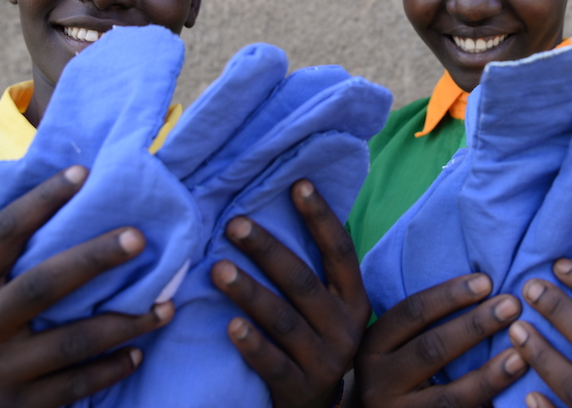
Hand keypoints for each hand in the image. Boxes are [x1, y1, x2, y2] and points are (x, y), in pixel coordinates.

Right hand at [0, 165, 173, 407]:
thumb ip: (8, 265)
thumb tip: (73, 207)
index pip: (3, 233)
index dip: (42, 199)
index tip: (84, 172)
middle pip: (43, 283)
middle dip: (95, 258)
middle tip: (139, 238)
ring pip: (74, 339)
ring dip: (127, 321)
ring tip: (166, 306)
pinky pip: (79, 384)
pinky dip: (114, 366)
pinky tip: (139, 351)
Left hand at [211, 180, 370, 407]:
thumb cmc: (314, 340)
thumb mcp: (327, 307)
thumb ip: (314, 269)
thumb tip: (288, 202)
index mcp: (354, 299)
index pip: (340, 251)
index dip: (321, 217)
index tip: (297, 184)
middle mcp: (345, 327)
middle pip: (303, 281)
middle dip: (268, 249)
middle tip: (234, 224)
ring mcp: (324, 361)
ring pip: (284, 319)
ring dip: (250, 292)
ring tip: (217, 269)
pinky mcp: (299, 389)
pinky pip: (272, 363)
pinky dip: (252, 344)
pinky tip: (230, 326)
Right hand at [354, 272, 526, 407]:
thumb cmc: (397, 375)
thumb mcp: (394, 347)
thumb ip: (421, 324)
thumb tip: (480, 286)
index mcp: (373, 346)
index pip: (412, 312)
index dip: (449, 295)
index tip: (487, 281)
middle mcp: (378, 381)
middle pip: (431, 348)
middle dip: (475, 325)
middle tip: (512, 305)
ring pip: (449, 395)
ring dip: (489, 375)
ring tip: (521, 355)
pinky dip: (486, 403)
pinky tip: (513, 396)